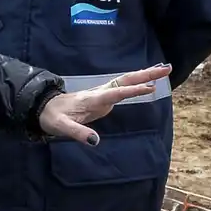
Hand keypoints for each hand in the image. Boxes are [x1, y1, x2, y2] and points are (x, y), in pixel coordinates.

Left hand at [37, 63, 172, 143]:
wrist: (44, 107)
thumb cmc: (52, 117)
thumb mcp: (60, 127)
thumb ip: (78, 133)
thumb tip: (96, 142)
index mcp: (92, 99)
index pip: (115, 93)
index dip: (132, 91)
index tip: (150, 88)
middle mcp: (100, 93)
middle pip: (126, 81)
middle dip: (146, 75)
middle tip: (166, 69)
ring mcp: (103, 94)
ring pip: (127, 82)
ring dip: (145, 76)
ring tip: (164, 70)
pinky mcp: (104, 98)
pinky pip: (124, 88)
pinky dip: (138, 83)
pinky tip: (148, 83)